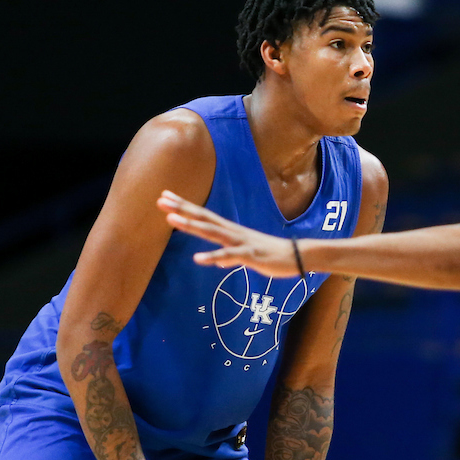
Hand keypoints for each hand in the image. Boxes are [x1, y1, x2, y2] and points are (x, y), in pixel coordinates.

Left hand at [157, 190, 301, 276]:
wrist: (298, 256)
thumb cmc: (272, 256)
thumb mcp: (247, 256)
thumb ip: (231, 257)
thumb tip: (220, 263)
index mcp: (231, 231)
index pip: (203, 215)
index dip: (185, 206)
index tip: (166, 196)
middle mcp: (233, 232)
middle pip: (204, 218)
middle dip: (182, 209)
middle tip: (161, 200)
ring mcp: (241, 242)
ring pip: (212, 232)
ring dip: (192, 225)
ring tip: (171, 220)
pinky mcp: (250, 256)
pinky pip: (229, 256)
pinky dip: (213, 257)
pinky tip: (197, 258)